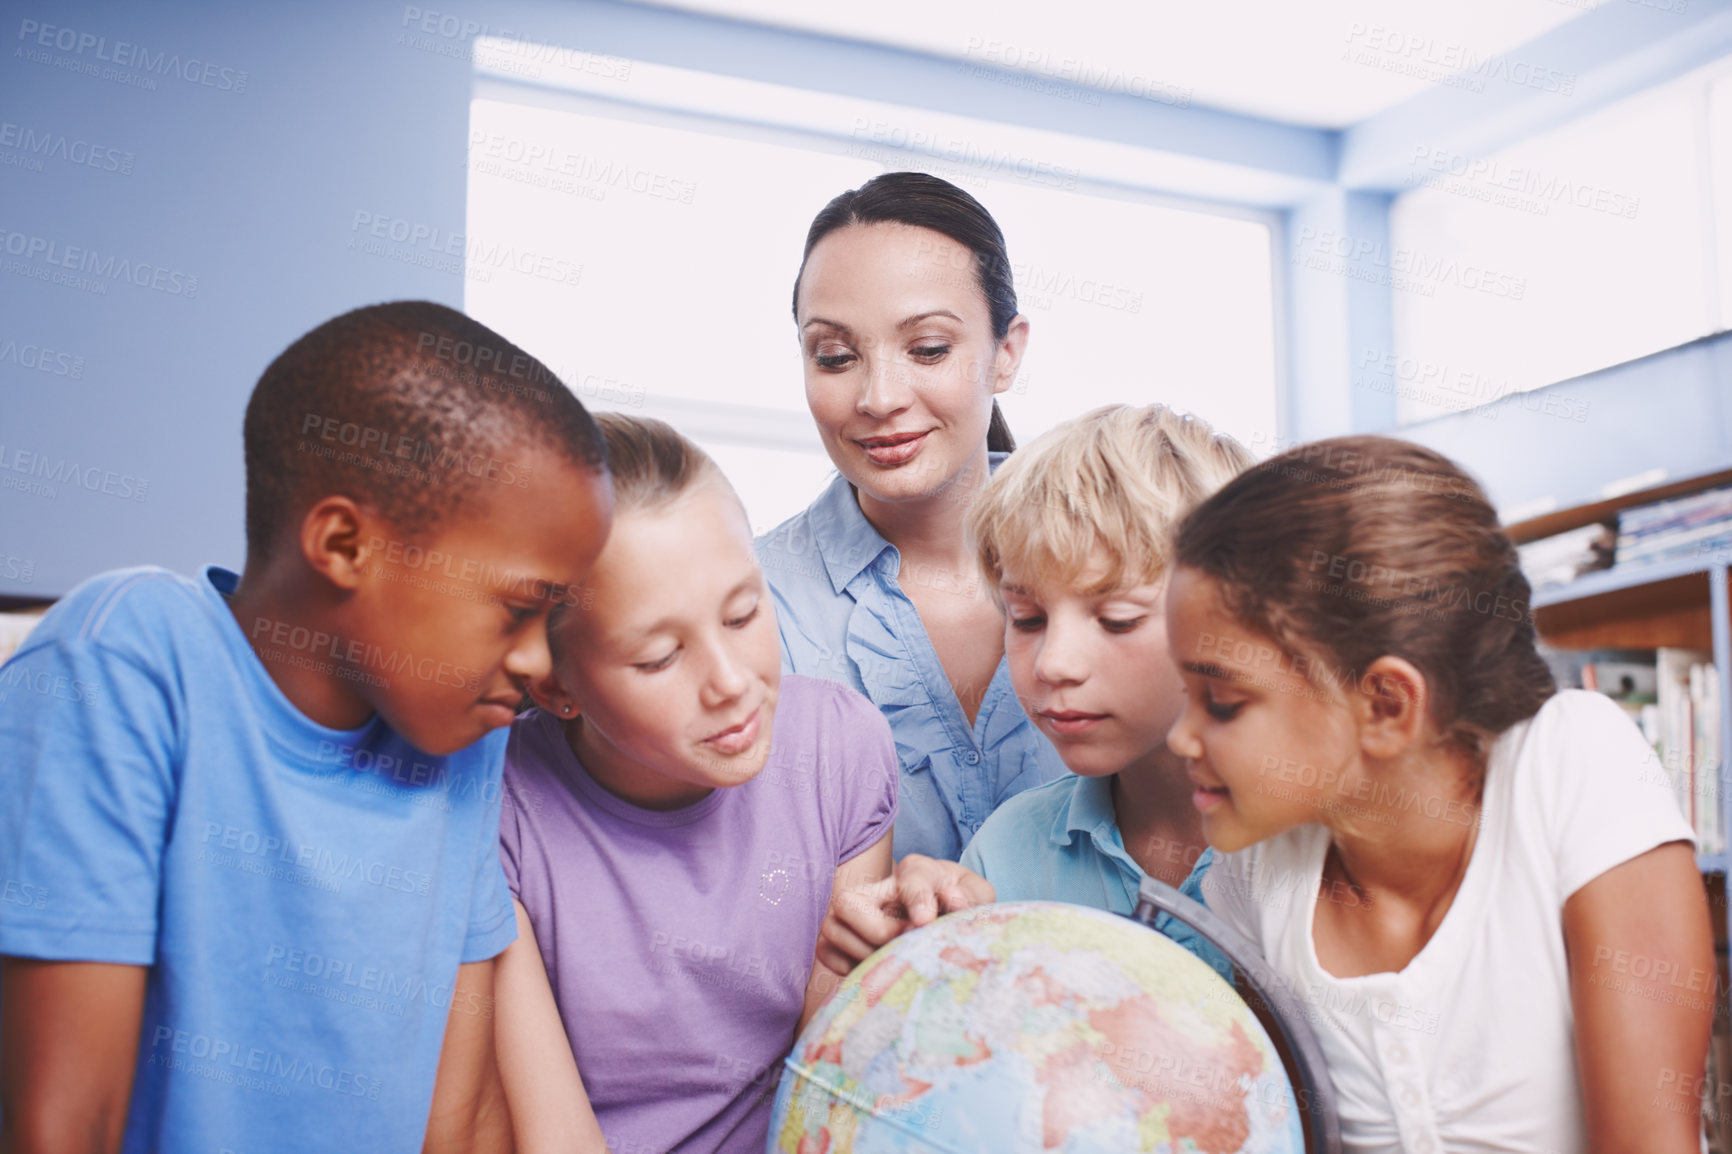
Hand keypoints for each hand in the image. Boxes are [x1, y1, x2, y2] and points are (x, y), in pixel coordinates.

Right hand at [814, 855, 993, 976]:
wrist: (944, 920)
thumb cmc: (960, 906)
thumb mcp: (977, 897)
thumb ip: (969, 897)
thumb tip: (953, 901)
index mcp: (916, 871)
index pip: (911, 877)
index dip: (917, 898)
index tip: (925, 921)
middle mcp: (874, 887)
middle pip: (848, 902)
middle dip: (877, 931)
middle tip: (905, 946)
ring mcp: (849, 913)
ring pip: (833, 930)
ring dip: (866, 954)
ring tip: (897, 960)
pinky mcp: (834, 939)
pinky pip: (827, 953)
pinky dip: (851, 966)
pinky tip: (880, 967)